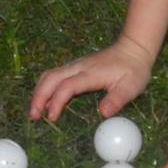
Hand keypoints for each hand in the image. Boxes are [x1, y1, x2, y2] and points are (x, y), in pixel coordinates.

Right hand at [29, 36, 155, 122]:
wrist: (134, 49)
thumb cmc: (134, 69)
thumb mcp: (131, 87)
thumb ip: (117, 100)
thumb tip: (103, 113)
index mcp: (91, 73)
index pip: (67, 86)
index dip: (57, 102)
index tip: (52, 118)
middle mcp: (79, 67)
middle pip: (50, 78)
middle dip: (39, 97)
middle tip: (33, 116)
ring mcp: (76, 65)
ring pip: (50, 75)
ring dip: (39, 92)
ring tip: (35, 111)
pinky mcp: (76, 67)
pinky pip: (55, 75)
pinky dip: (46, 88)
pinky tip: (46, 101)